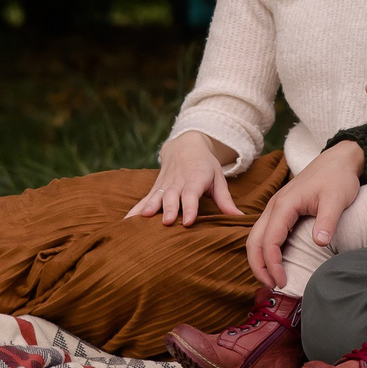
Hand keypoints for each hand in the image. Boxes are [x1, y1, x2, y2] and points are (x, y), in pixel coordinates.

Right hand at [124, 131, 239, 224]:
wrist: (185, 145)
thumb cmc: (206, 166)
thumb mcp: (218, 178)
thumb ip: (225, 200)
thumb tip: (240, 218)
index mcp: (196, 179)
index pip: (192, 194)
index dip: (190, 207)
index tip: (189, 221)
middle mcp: (178, 182)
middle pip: (172, 196)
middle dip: (169, 208)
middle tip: (167, 222)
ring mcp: (164, 185)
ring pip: (156, 197)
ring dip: (149, 208)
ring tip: (143, 219)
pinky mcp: (155, 189)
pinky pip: (144, 199)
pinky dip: (135, 210)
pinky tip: (126, 222)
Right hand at [246, 141, 364, 289]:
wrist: (338, 160)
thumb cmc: (337, 178)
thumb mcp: (336, 199)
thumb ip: (327, 220)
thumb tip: (320, 242)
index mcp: (284, 204)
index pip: (269, 240)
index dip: (273, 264)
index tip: (283, 282)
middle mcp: (274, 206)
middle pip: (253, 241)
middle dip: (258, 266)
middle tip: (272, 286)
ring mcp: (276, 207)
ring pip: (255, 237)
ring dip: (259, 259)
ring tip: (271, 279)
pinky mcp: (281, 210)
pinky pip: (265, 232)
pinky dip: (265, 250)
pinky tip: (276, 262)